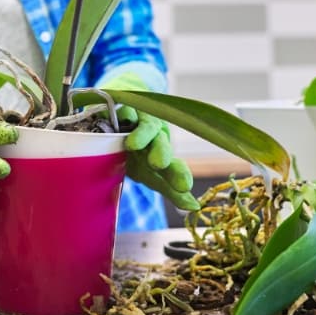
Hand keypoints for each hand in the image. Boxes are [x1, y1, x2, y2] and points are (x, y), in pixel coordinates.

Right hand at [101, 72, 200, 211]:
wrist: (121, 113)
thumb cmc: (136, 148)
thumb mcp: (147, 172)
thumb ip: (168, 188)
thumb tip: (194, 207)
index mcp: (160, 154)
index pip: (172, 166)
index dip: (177, 175)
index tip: (184, 188)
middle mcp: (154, 136)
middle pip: (160, 144)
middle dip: (161, 153)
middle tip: (159, 164)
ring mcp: (140, 120)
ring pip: (146, 127)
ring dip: (143, 135)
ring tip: (136, 147)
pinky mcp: (123, 106)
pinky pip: (124, 111)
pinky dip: (123, 117)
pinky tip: (124, 130)